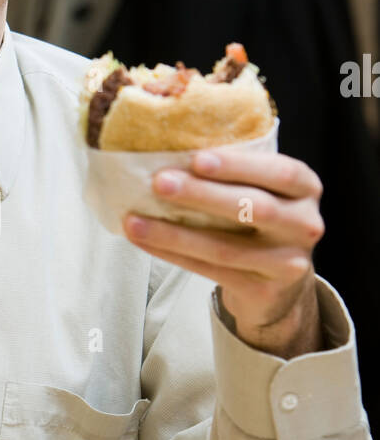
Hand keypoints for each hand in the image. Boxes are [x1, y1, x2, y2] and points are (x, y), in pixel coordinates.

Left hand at [122, 149, 325, 357]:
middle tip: (159, 182)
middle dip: (202, 195)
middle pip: (254, 209)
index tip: (197, 158)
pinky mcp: (263, 291)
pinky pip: (210, 270)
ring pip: (225, 247)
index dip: (239, 166)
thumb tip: (167, 148)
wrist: (281, 286)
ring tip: (135, 220)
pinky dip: (173, 254)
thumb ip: (234, 173)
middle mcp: (305, 225)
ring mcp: (288, 263)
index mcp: (305, 189)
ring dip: (174, 234)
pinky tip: (144, 241)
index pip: (280, 172)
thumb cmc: (259, 224)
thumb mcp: (262, 192)